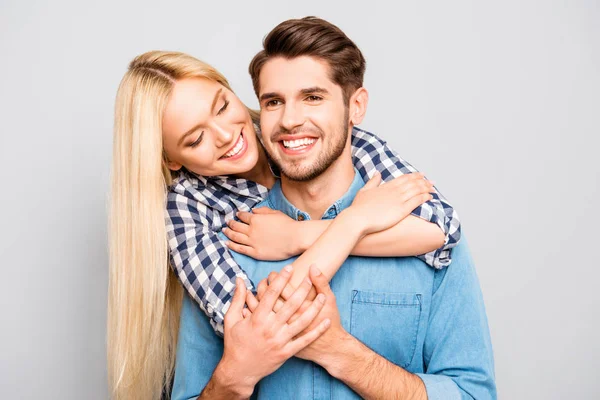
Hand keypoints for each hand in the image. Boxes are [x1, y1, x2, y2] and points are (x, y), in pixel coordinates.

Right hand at [218, 269, 330, 392]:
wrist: (239, 371)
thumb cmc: (234, 344)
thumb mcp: (231, 320)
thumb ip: (237, 299)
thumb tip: (239, 279)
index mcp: (257, 318)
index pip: (271, 294)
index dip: (281, 280)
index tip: (289, 268)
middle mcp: (270, 328)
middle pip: (290, 305)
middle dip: (302, 289)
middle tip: (310, 278)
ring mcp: (279, 341)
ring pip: (301, 321)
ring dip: (314, 308)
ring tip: (323, 296)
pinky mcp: (286, 353)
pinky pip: (304, 340)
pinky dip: (317, 331)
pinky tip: (326, 321)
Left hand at [223, 207, 301, 259]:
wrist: (295, 238)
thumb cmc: (288, 224)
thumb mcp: (275, 212)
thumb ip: (263, 211)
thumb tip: (253, 210)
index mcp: (256, 219)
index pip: (243, 216)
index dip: (239, 215)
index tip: (237, 215)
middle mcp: (251, 230)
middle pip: (236, 226)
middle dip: (230, 223)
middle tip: (227, 223)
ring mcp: (252, 242)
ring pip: (235, 237)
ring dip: (228, 233)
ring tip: (224, 231)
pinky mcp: (255, 252)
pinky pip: (240, 248)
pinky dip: (232, 245)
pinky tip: (227, 243)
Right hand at [349, 171, 434, 234]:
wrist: (358, 219)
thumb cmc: (358, 208)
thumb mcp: (364, 191)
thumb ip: (373, 181)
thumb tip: (378, 173)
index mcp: (386, 186)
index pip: (404, 178)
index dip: (414, 176)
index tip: (421, 175)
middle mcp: (394, 190)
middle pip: (413, 182)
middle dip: (423, 181)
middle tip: (431, 182)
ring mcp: (399, 199)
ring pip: (417, 190)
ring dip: (426, 188)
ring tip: (433, 188)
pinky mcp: (402, 210)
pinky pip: (417, 200)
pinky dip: (425, 197)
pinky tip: (430, 196)